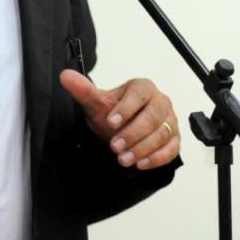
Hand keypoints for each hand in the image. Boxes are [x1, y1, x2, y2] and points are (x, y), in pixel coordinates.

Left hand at [60, 69, 179, 169]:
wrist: (122, 131)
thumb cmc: (113, 114)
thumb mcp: (96, 103)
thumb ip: (83, 90)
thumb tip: (65, 76)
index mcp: (143, 87)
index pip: (139, 94)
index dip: (125, 108)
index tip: (110, 122)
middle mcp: (160, 101)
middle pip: (153, 116)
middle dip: (133, 133)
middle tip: (115, 146)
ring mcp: (170, 120)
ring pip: (162, 134)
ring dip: (142, 148)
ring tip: (123, 158)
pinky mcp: (174, 139)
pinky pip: (171, 149)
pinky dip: (156, 158)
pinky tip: (140, 163)